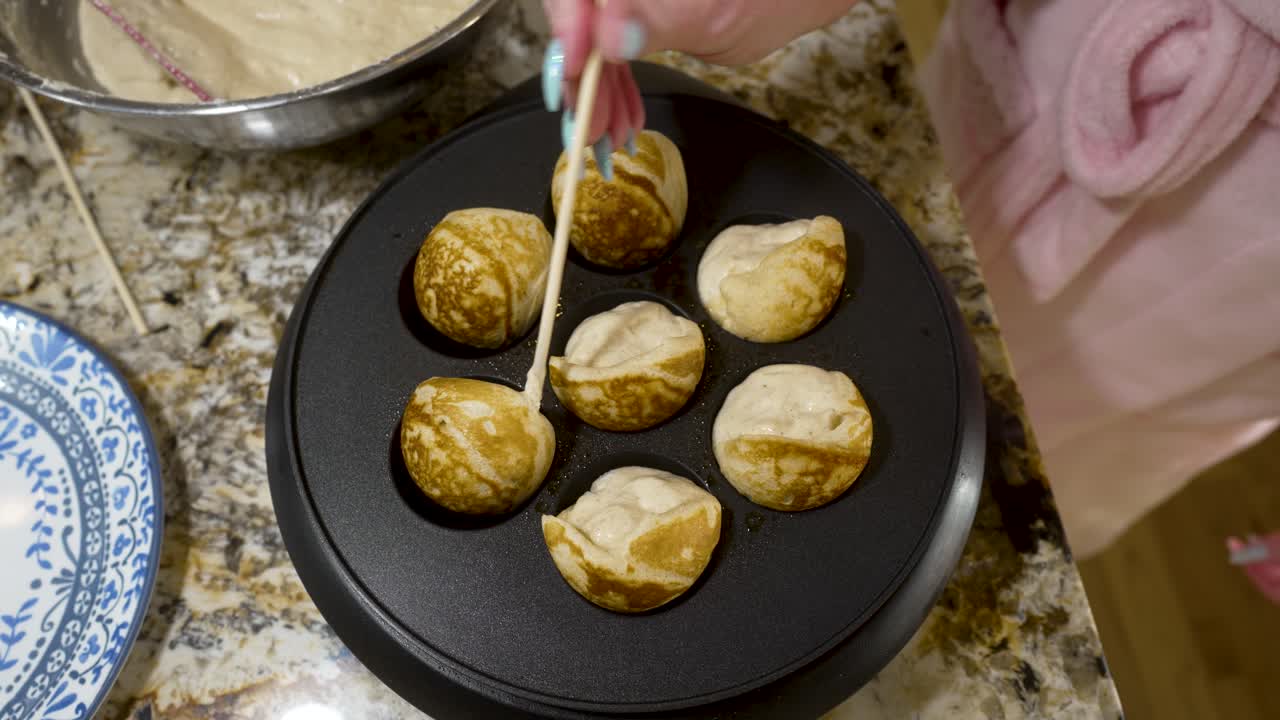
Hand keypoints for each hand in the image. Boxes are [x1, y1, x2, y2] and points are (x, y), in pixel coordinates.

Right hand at [541, 0, 858, 175]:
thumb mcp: (711, 15)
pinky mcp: (630, 14)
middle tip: (591, 129)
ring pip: (588, 40)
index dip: (567, 34)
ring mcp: (623, 2)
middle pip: (576, 21)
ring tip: (611, 136)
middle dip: (581, 78)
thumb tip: (610, 39)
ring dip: (595, 92)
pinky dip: (613, 86)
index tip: (574, 78)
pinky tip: (624, 117)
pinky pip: (606, 47)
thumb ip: (656, 20)